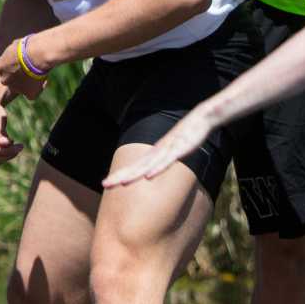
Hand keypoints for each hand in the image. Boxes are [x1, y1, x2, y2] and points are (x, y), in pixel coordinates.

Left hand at [0, 34, 50, 100]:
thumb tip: (15, 52)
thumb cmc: (28, 45)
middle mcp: (5, 80)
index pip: (2, 70)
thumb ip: (12, 53)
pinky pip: (32, 95)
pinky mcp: (29, 94)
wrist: (37, 53)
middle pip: (9, 81)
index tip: (18, 62)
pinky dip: (37, 89)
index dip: (11, 67)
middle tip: (27, 70)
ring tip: (38, 74)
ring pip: (20, 89)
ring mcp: (16, 88)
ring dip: (27, 83)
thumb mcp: (15, 45)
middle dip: (16, 77)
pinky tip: (43, 80)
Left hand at [101, 110, 215, 188]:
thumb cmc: (186, 135)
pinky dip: (157, 169)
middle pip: (136, 167)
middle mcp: (156, 152)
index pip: (133, 166)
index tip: (105, 184)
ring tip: (122, 183)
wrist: (200, 118)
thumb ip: (162, 159)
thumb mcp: (171, 150)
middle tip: (104, 185)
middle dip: (120, 176)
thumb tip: (153, 170)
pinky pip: (167, 161)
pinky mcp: (179, 149)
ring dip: (135, 174)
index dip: (119, 175)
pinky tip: (149, 176)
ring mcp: (167, 150)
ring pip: (148, 165)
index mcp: (153, 154)